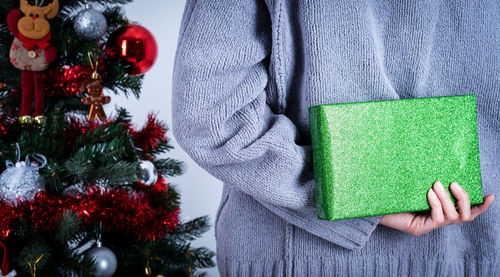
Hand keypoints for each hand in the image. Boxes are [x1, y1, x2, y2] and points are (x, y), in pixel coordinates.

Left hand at [379, 181, 494, 235]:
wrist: (371, 202)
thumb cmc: (392, 189)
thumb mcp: (414, 181)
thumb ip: (427, 176)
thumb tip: (438, 157)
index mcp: (439, 208)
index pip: (466, 210)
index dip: (480, 205)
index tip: (490, 195)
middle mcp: (437, 219)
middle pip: (465, 216)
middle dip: (464, 198)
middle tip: (453, 183)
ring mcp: (428, 225)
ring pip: (453, 217)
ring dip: (448, 199)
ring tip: (436, 184)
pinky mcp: (419, 228)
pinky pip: (437, 218)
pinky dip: (436, 204)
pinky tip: (428, 194)